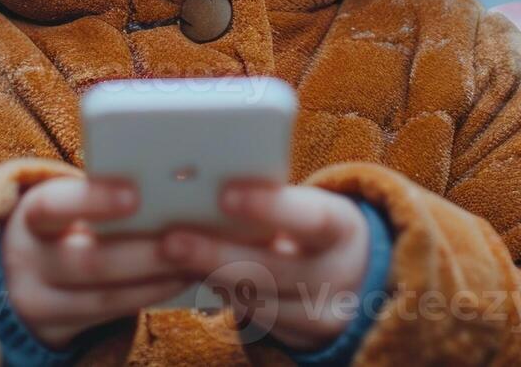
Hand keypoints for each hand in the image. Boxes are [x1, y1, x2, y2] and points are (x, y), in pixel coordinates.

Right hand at [0, 176, 194, 348]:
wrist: (17, 273)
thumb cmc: (61, 222)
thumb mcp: (63, 202)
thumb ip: (100, 192)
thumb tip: (170, 177)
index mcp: (31, 216)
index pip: (54, 207)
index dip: (93, 201)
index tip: (136, 195)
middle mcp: (29, 262)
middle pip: (87, 262)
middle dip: (141, 254)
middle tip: (185, 241)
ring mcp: (40, 303)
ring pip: (104, 298)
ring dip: (156, 281)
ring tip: (196, 263)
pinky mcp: (59, 330)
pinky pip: (111, 318)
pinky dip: (150, 297)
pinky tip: (182, 281)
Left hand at [158, 179, 372, 350]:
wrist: (350, 273)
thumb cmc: (311, 224)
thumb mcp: (308, 205)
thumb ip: (271, 198)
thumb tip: (202, 180)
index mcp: (344, 229)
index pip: (312, 219)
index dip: (270, 208)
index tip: (223, 194)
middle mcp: (340, 277)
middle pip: (276, 271)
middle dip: (218, 255)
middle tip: (171, 241)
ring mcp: (323, 315)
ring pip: (258, 302)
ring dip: (210, 278)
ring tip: (170, 257)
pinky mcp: (302, 340)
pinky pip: (252, 319)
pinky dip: (219, 295)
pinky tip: (192, 277)